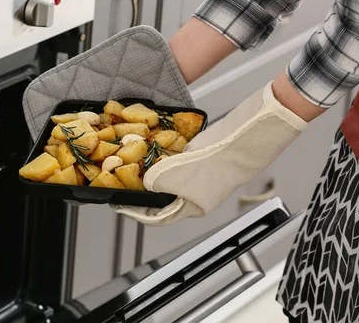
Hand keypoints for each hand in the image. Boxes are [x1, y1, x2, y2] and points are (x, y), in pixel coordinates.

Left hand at [111, 81, 308, 225]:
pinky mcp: (197, 162)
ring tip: (133, 168)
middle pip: (160, 199)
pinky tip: (151, 152)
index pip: (156, 218)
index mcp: (189, 209)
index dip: (135, 212)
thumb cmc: (213, 164)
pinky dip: (162, 160)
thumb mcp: (174, 176)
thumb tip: (144, 183)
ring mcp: (196, 179)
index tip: (119, 205)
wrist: (239, 142)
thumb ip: (153, 184)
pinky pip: (174, 164)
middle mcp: (193, 198)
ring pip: (166, 180)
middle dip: (141, 191)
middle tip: (123, 183)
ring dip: (150, 174)